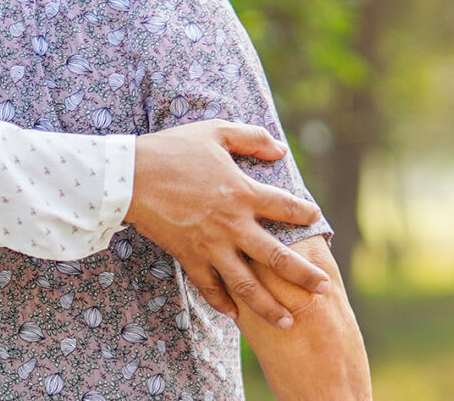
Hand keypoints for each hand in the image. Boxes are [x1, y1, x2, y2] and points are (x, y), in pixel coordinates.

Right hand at [125, 120, 332, 328]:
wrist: (129, 177)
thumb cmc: (172, 150)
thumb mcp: (215, 132)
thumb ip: (252, 138)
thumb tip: (280, 150)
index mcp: (243, 193)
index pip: (286, 208)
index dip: (306, 214)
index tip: (316, 218)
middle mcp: (233, 225)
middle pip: (278, 258)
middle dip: (304, 276)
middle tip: (324, 289)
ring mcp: (211, 247)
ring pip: (247, 285)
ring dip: (269, 306)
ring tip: (289, 321)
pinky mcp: (189, 258)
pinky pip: (210, 288)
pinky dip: (223, 303)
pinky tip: (237, 316)